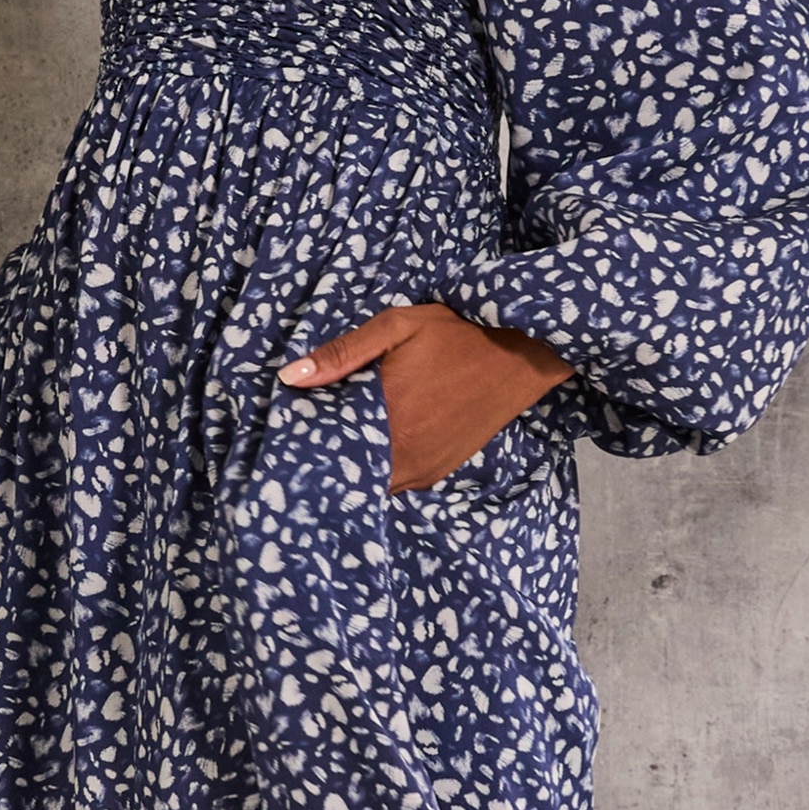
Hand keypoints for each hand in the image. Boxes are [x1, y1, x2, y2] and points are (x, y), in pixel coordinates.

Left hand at [279, 302, 569, 491]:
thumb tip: (290, 378)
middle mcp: (404, 456)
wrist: (520, 357)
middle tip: (308, 435)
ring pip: (369, 481)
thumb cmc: (456, 336)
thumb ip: (342, 353)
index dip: (303, 442)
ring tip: (340, 437)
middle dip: (325, 456)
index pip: (326, 447)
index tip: (288, 430)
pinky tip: (372, 443)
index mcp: (387, 419)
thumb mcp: (397, 328)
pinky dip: (378, 467)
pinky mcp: (436, 473)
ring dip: (352, 464)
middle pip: (344, 471)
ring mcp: (422, 470)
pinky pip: (393, 482)